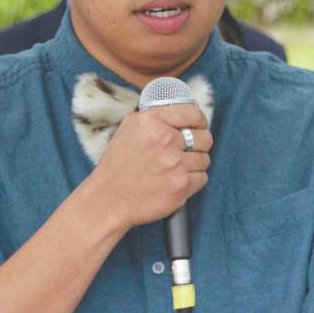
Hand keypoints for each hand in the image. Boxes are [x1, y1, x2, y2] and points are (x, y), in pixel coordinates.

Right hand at [87, 103, 211, 230]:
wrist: (108, 199)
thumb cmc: (119, 165)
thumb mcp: (130, 128)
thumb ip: (157, 117)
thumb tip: (186, 113)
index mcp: (151, 121)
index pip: (194, 113)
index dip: (199, 121)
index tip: (199, 126)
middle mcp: (164, 139)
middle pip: (205, 137)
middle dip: (199, 144)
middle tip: (185, 151)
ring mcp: (175, 164)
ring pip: (204, 159)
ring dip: (194, 165)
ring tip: (175, 169)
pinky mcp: (181, 186)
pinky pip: (202, 178)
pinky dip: (192, 181)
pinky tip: (176, 181)